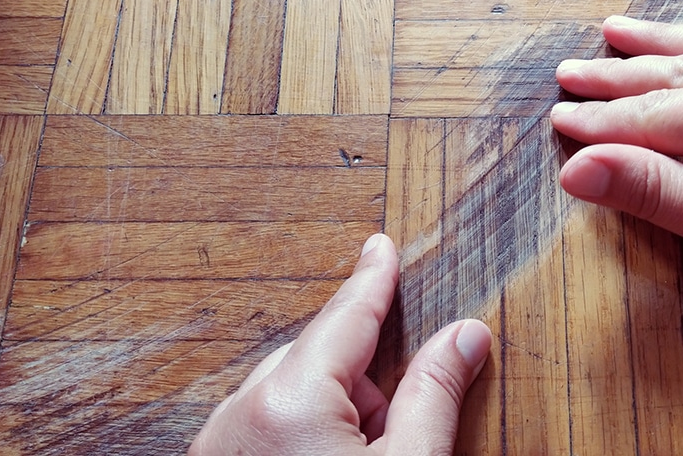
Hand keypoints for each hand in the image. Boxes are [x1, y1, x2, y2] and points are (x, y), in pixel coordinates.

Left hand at [189, 234, 492, 454]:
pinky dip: (300, 437)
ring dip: (333, 417)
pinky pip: (264, 426)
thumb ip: (435, 395)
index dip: (373, 279)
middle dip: (365, 389)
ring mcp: (218, 444)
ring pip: (293, 396)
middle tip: (395, 441)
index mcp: (289, 403)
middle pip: (321, 362)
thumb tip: (464, 336)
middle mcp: (240, 415)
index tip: (381, 246)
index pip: (346, 317)